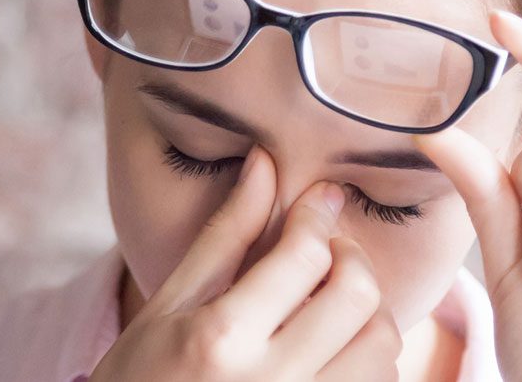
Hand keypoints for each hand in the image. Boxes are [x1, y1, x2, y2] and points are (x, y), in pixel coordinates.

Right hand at [90, 147, 402, 381]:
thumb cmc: (140, 379)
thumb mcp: (168, 307)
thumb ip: (224, 237)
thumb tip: (265, 163)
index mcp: (221, 339)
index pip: (305, 256)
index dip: (318, 215)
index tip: (320, 201)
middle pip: (357, 297)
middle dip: (352, 259)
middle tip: (328, 252)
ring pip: (381, 348)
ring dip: (367, 314)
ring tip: (331, 305)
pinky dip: (367, 361)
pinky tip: (332, 350)